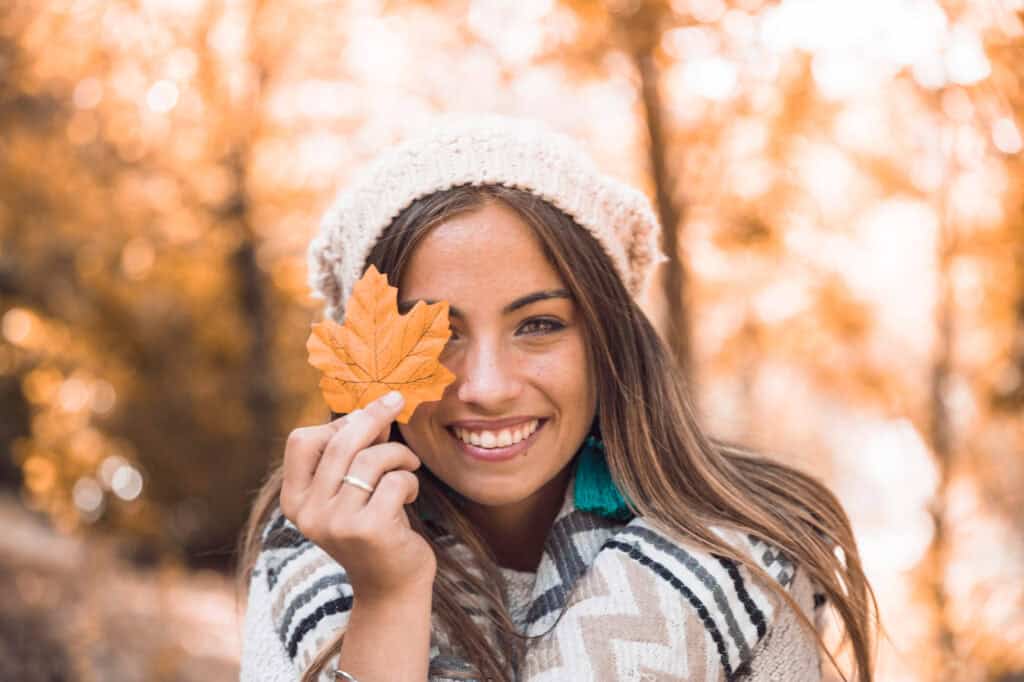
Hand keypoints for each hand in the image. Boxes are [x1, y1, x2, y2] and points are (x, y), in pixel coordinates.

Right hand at [279, 391, 435, 601]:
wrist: (391, 585)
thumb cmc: (374, 525)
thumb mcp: (355, 487)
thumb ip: (357, 450)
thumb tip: (375, 405)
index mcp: (295, 500)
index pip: (302, 441)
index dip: (336, 422)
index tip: (366, 414)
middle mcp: (309, 513)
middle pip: (340, 444)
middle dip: (373, 417)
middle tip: (398, 402)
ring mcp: (336, 523)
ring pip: (371, 460)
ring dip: (399, 455)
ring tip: (409, 466)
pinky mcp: (368, 530)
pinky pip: (395, 481)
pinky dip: (410, 480)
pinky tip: (410, 496)